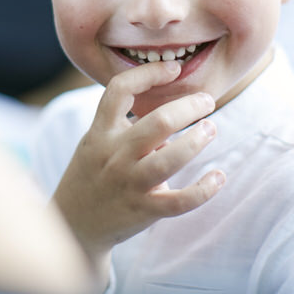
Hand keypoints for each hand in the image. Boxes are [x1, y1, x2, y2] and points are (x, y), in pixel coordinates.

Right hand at [52, 60, 225, 283]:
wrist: (74, 225)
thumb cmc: (93, 174)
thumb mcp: (96, 143)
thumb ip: (127, 126)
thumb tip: (172, 117)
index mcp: (100, 132)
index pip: (119, 90)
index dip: (148, 73)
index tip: (174, 68)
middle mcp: (114, 155)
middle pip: (157, 122)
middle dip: (189, 107)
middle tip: (207, 101)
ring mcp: (129, 183)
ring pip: (170, 160)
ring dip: (197, 141)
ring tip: (211, 129)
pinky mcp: (144, 210)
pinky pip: (180, 201)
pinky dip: (204, 189)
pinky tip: (219, 177)